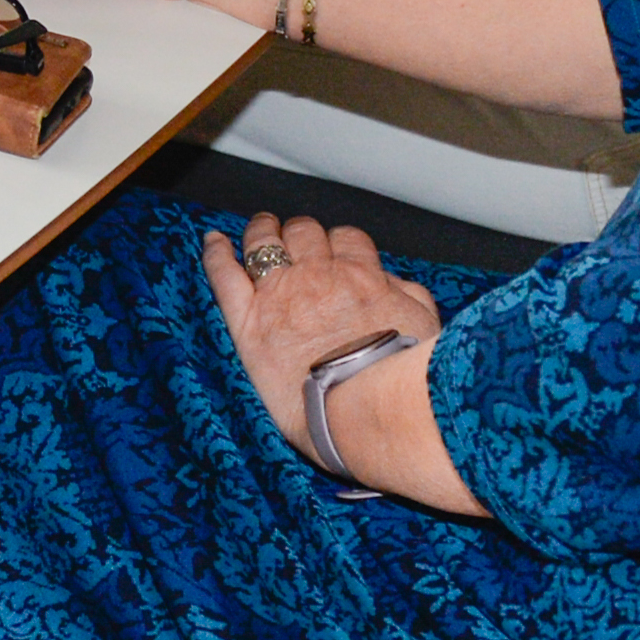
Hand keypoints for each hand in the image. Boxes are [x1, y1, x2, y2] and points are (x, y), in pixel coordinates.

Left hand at [200, 209, 447, 459]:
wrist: (367, 410)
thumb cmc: (401, 379)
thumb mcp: (425, 328)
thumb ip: (409, 295)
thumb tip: (390, 282)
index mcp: (363, 276)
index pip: (348, 239)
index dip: (340, 242)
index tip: (336, 251)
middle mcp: (319, 277)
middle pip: (305, 233)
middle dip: (301, 232)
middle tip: (296, 238)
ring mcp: (279, 296)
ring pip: (264, 243)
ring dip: (262, 231)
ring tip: (260, 229)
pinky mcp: (248, 323)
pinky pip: (225, 275)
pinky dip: (216, 254)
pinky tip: (214, 242)